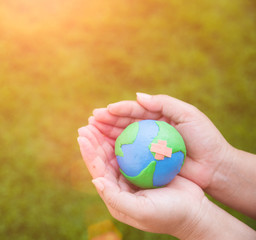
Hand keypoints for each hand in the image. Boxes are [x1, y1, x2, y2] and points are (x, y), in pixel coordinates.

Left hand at [77, 124, 206, 236]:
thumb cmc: (168, 215)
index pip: (98, 170)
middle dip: (94, 141)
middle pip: (103, 159)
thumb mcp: (140, 211)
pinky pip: (133, 149)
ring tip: (99, 121)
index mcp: (114, 194)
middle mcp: (120, 184)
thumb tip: (95, 179)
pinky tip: (123, 125)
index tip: (82, 135)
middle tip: (88, 123)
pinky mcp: (145, 167)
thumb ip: (115, 198)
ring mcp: (133, 175)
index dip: (89, 153)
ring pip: (116, 152)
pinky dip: (127, 137)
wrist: (194, 214)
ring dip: (107, 137)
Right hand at [89, 93, 231, 189]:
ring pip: (124, 138)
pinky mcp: (147, 161)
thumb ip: (163, 103)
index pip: (134, 110)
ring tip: (91, 132)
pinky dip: (116, 151)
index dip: (118, 110)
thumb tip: (138, 96)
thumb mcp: (188, 115)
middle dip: (106, 121)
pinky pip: (129, 155)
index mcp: (158, 116)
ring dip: (106, 135)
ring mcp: (147, 146)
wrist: (215, 167)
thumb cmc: (204, 138)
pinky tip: (103, 150)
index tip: (103, 111)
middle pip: (124, 123)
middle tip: (91, 121)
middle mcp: (149, 130)